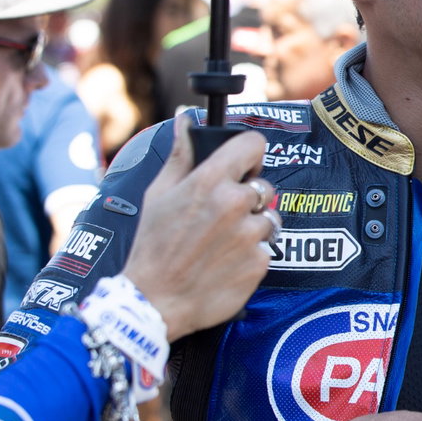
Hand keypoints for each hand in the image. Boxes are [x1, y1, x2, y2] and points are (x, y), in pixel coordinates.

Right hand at [122, 117, 275, 339]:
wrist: (156, 300)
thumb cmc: (153, 246)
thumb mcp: (158, 195)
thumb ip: (181, 155)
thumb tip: (186, 120)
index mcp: (208, 182)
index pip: (253, 145)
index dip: (250, 154)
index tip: (243, 166)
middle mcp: (234, 203)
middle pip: (264, 185)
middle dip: (249, 197)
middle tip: (223, 215)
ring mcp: (250, 234)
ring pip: (268, 218)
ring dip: (253, 227)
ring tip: (223, 242)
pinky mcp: (261, 261)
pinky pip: (268, 247)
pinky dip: (253, 253)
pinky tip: (228, 261)